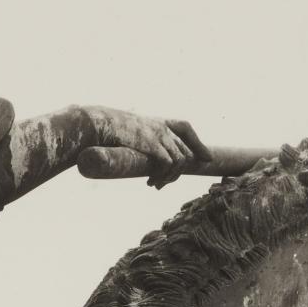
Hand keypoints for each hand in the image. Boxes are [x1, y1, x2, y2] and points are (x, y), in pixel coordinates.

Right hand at [79, 113, 211, 186]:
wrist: (99, 124)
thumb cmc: (108, 130)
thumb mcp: (128, 133)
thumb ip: (140, 141)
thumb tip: (140, 154)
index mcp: (157, 121)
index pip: (185, 128)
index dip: (197, 144)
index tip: (207, 158)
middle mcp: (162, 126)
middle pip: (184, 150)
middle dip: (177, 171)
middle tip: (161, 184)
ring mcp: (159, 135)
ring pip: (179, 160)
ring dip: (169, 177)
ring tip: (155, 185)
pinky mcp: (153, 144)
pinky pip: (168, 163)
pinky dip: (162, 176)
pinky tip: (150, 182)